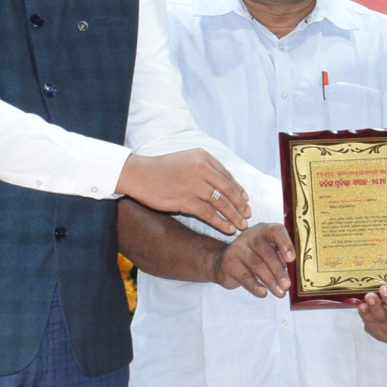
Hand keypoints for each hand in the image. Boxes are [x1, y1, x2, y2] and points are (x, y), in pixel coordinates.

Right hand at [117, 149, 250, 233]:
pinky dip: (221, 222)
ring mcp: (194, 185)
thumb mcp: (186, 160)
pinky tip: (228, 229)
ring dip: (234, 216)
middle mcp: (202, 169)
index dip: (238, 190)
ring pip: (222, 203)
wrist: (138, 174)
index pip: (227, 175)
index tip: (245, 200)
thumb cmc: (161, 169)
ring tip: (241, 225)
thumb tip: (223, 186)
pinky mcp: (186, 200)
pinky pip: (209, 214)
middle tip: (248, 215)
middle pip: (229, 190)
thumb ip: (204, 169)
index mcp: (203, 157)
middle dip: (241, 204)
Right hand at [216, 223, 292, 296]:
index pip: (276, 231)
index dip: (285, 244)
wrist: (223, 261)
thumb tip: (293, 271)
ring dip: (270, 281)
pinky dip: (255, 286)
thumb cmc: (254, 255)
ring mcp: (238, 249)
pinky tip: (263, 292)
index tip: (292, 259)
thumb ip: (280, 256)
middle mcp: (250, 236)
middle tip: (287, 285)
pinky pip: (245, 277)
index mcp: (264, 230)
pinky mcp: (230, 264)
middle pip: (267, 253)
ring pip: (257, 265)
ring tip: (280, 292)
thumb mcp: (268, 251)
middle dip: (279, 271)